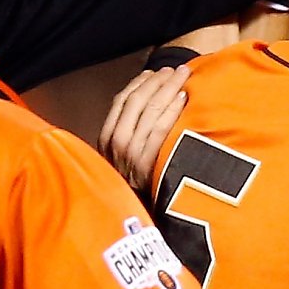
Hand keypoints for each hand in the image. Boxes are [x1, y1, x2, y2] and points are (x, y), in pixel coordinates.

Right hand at [100, 65, 190, 192]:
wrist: (136, 219)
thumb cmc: (135, 185)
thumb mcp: (122, 158)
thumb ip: (129, 131)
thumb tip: (148, 97)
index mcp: (105, 138)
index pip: (122, 101)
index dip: (139, 83)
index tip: (154, 73)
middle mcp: (116, 145)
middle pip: (137, 102)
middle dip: (157, 81)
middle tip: (175, 69)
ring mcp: (132, 155)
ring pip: (150, 111)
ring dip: (167, 89)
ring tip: (182, 76)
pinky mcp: (148, 166)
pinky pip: (161, 130)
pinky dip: (171, 111)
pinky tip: (183, 98)